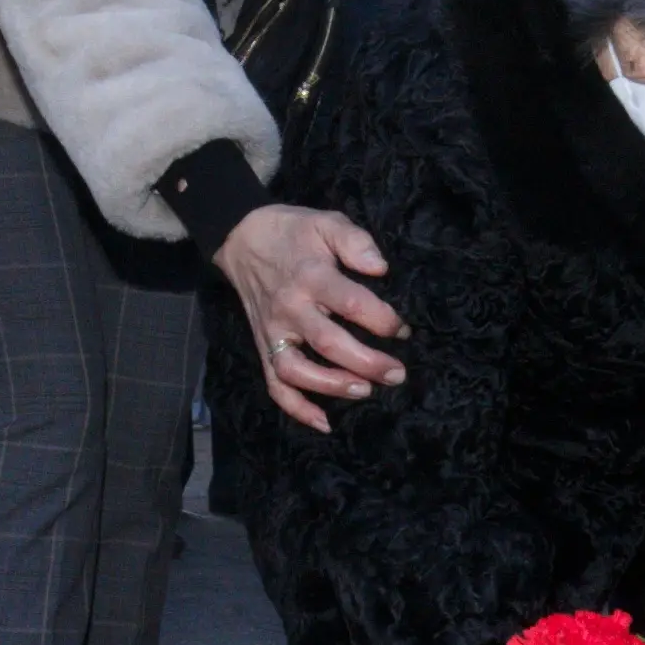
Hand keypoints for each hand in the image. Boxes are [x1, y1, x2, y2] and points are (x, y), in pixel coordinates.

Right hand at [216, 203, 404, 431]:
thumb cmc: (293, 232)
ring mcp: (274, 332)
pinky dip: (297, 408)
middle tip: (397, 374)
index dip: (382, 320)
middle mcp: (290, 309)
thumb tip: (381, 268)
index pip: (351, 303)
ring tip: (365, 392)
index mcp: (310, 276)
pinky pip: (275, 384)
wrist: (241, 238)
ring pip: (298, 371)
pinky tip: (324, 423)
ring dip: (333, 387)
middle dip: (367, 363)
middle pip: (329, 344)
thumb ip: (355, 241)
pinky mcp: (263, 347)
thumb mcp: (326, 221)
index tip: (403, 328)